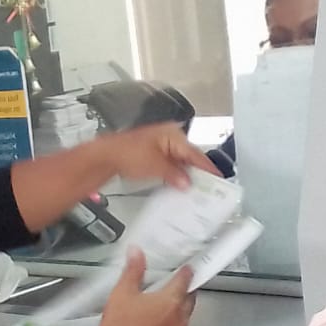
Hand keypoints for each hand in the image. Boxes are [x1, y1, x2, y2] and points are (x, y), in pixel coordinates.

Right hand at [92, 249, 193, 325]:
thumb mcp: (123, 291)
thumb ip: (133, 270)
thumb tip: (136, 253)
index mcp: (170, 300)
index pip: (185, 281)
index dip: (186, 272)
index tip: (187, 269)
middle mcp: (178, 319)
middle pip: (190, 299)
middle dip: (187, 291)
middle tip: (180, 285)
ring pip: (185, 318)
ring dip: (181, 310)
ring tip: (169, 306)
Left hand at [100, 123, 220, 189]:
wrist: (106, 155)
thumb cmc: (127, 153)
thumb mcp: (157, 167)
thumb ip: (175, 175)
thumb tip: (188, 182)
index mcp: (173, 135)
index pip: (197, 154)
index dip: (208, 168)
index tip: (218, 179)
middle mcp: (169, 137)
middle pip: (190, 157)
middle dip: (197, 173)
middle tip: (208, 189)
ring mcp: (160, 145)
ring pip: (180, 162)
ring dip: (185, 175)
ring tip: (193, 190)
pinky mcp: (153, 153)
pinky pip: (170, 164)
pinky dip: (174, 175)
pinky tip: (176, 186)